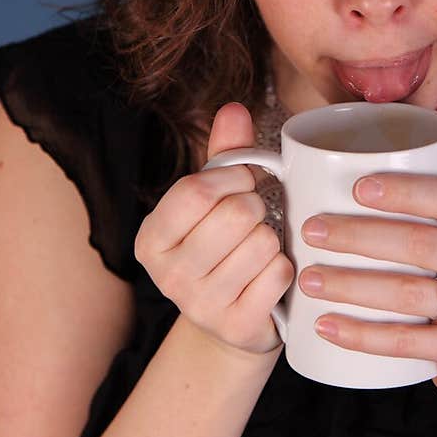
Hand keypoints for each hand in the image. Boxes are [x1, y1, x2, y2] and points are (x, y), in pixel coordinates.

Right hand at [133, 103, 292, 356]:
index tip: (245, 180)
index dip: (234, 176)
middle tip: (256, 218)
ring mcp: (200, 306)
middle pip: (235, 214)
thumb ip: (225, 156)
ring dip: (274, 239)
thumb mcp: (215, 203)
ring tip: (262, 248)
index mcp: (151, 239)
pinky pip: (279, 275)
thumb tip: (235, 110)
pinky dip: (285, 269)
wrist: (233, 325)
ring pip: (262, 243)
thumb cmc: (225, 250)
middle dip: (258, 207)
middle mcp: (168, 276)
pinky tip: (272, 276)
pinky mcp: (236, 327)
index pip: (196, 190)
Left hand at [297, 96, 436, 406]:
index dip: (405, 189)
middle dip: (359, 236)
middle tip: (309, 230)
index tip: (354, 186)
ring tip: (307, 278)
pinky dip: (363, 336)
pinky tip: (325, 325)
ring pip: (412, 295)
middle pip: (423, 244)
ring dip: (352, 286)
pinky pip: (410, 344)